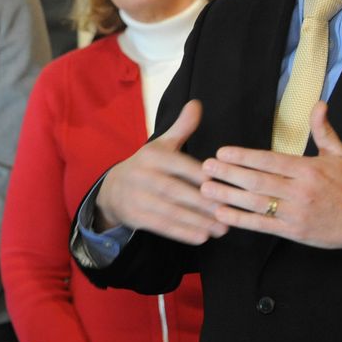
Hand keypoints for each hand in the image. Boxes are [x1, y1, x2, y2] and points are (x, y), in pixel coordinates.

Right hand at [94, 100, 227, 243]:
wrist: (113, 188)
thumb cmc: (147, 165)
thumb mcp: (162, 144)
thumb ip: (182, 128)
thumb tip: (196, 104)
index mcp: (152, 155)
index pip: (179, 165)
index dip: (199, 174)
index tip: (221, 182)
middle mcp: (142, 176)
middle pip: (175, 191)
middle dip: (203, 203)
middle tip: (228, 211)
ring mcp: (137, 197)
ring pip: (171, 211)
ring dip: (198, 221)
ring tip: (222, 229)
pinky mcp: (135, 216)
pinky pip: (161, 226)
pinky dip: (182, 233)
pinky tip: (202, 238)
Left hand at [201, 102, 341, 256]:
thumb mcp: (340, 154)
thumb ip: (324, 130)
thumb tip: (319, 104)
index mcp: (309, 169)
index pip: (270, 160)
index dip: (244, 156)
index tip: (222, 152)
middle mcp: (301, 191)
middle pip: (259, 181)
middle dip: (229, 174)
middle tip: (205, 167)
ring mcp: (297, 213)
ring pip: (257, 203)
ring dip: (229, 196)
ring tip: (206, 189)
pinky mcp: (294, 232)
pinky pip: (262, 225)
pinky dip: (240, 220)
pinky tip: (221, 214)